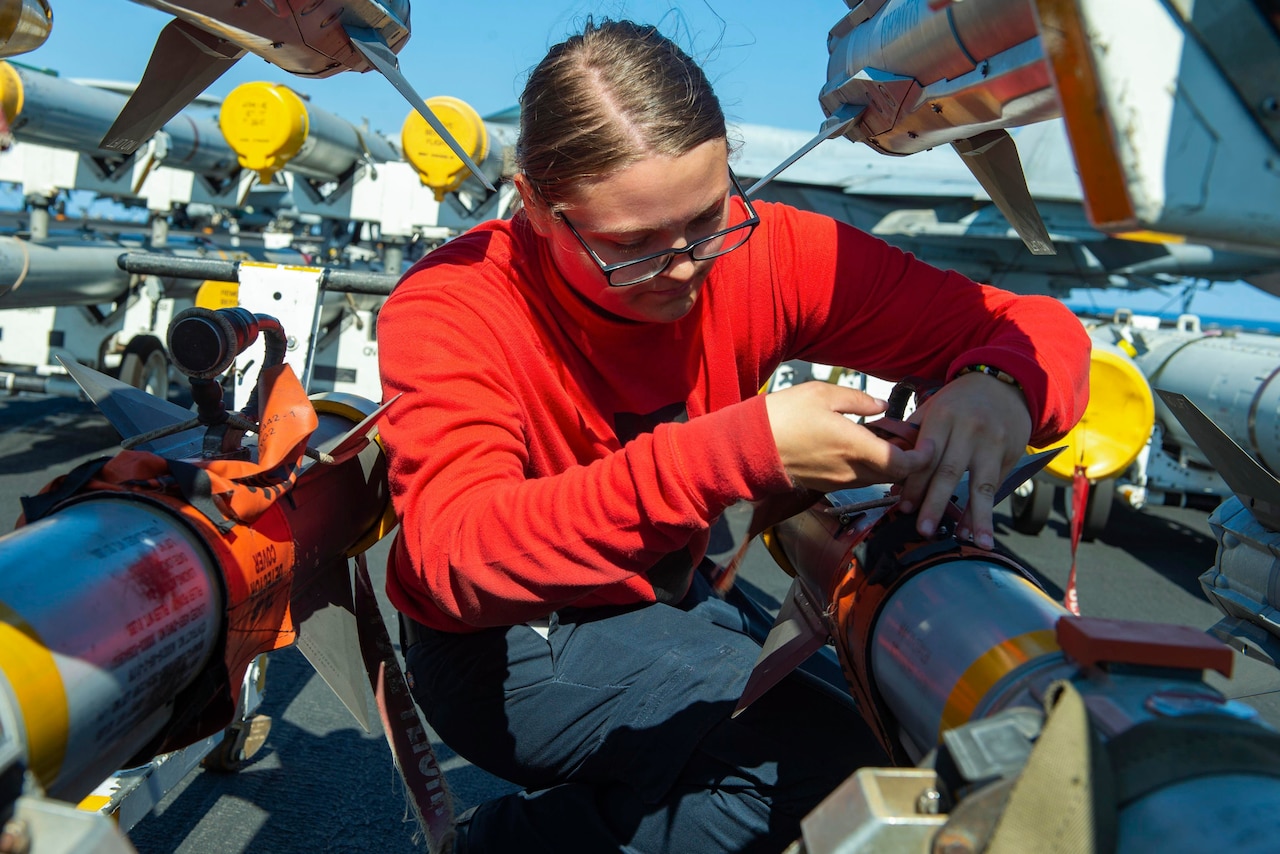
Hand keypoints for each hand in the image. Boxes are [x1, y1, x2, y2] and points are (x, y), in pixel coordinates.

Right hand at [765, 382, 934, 492]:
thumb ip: (858, 401)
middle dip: (909, 460)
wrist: (750, 445)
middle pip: (895, 475)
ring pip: (877, 477)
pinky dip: (868, 467)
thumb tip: (881, 405)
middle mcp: (851, 471)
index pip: (904, 464)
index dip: (923, 458)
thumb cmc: (784, 415)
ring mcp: (839, 481)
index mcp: (856, 447)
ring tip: (885, 439)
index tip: (929, 444)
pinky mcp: (827, 485)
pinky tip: (861, 448)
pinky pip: (858, 479)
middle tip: (909, 438)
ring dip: (887, 464)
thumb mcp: (823, 394)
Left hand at [896, 372, 1032, 548]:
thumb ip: (913, 439)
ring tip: (970, 541)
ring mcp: (993, 444)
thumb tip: (893, 480)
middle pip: (950, 472)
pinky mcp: (1011, 455)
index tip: (903, 506)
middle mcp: (969, 431)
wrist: (1005, 385)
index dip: (914, 483)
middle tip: (923, 529)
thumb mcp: (934, 408)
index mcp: (943, 417)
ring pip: (980, 484)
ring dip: (975, 516)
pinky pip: (994, 487)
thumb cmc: (959, 402)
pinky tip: (976, 531)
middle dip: (935, 503)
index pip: (925, 456)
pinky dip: (984, 510)